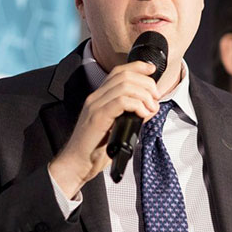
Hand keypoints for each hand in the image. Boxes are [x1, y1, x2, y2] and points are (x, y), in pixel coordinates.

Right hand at [49, 61, 160, 197]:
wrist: (76, 164)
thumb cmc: (95, 150)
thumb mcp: (117, 128)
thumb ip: (132, 116)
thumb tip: (151, 108)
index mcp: (99, 98)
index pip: (118, 72)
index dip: (137, 67)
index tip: (152, 70)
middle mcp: (95, 98)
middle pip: (124, 75)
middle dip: (146, 83)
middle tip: (155, 98)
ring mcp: (95, 106)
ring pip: (124, 86)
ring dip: (144, 95)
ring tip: (151, 108)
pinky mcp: (97, 117)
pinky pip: (121, 101)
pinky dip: (137, 105)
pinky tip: (143, 114)